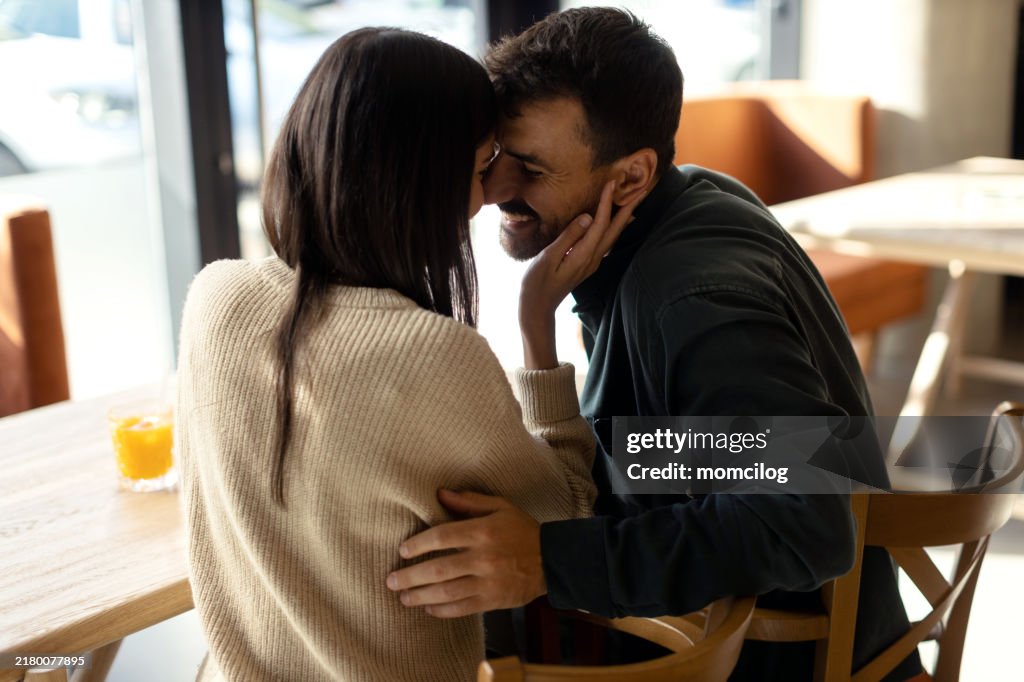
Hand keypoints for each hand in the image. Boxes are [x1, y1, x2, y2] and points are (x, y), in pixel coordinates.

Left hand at [386, 490, 544, 617]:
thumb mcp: (500, 506)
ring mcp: (488, 582)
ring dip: (420, 596)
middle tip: (391, 580)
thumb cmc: (522, 529)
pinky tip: (428, 608)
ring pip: (447, 592)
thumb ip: (469, 501)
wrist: (553, 560)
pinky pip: (462, 609)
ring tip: (403, 597)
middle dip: (411, 576)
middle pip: (438, 569)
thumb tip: (439, 494)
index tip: (402, 550)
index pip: (441, 537)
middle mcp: (483, 558)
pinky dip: (442, 610)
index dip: (418, 544)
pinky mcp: (493, 600)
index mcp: (482, 532)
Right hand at [519, 181, 642, 368]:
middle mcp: (593, 258)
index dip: (606, 202)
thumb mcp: (548, 257)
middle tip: (643, 189)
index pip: (599, 223)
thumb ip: (568, 236)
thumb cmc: (537, 283)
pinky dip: (614, 227)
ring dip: (624, 217)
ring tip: (635, 201)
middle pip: (614, 229)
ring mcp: (591, 262)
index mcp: (583, 254)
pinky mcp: (586, 263)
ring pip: (613, 235)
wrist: (537, 307)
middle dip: (628, 208)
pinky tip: (617, 223)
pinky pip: (605, 241)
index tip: (611, 182)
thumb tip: (586, 217)